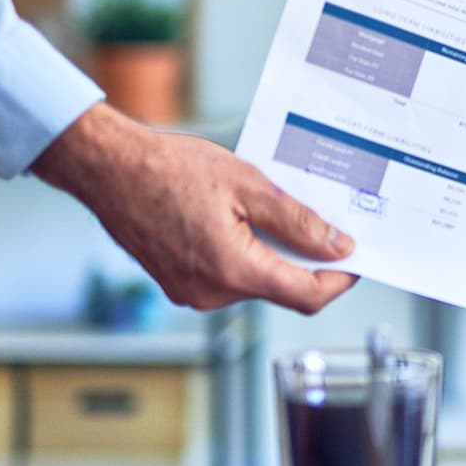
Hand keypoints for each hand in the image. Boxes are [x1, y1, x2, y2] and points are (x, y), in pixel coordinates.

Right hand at [32, 103, 357, 313]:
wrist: (109, 169)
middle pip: (282, 289)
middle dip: (307, 260)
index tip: (356, 260)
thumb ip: (297, 221)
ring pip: (256, 282)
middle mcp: (211, 293)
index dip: (339, 280)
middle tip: (324, 223)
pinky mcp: (179, 284)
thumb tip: (336, 246)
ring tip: (274, 211)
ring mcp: (191, 293)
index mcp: (232, 270)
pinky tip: (244, 220)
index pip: (306, 296)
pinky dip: (247, 254)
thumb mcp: (249, 185)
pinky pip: (229, 277)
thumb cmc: (170, 170)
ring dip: (274, 254)